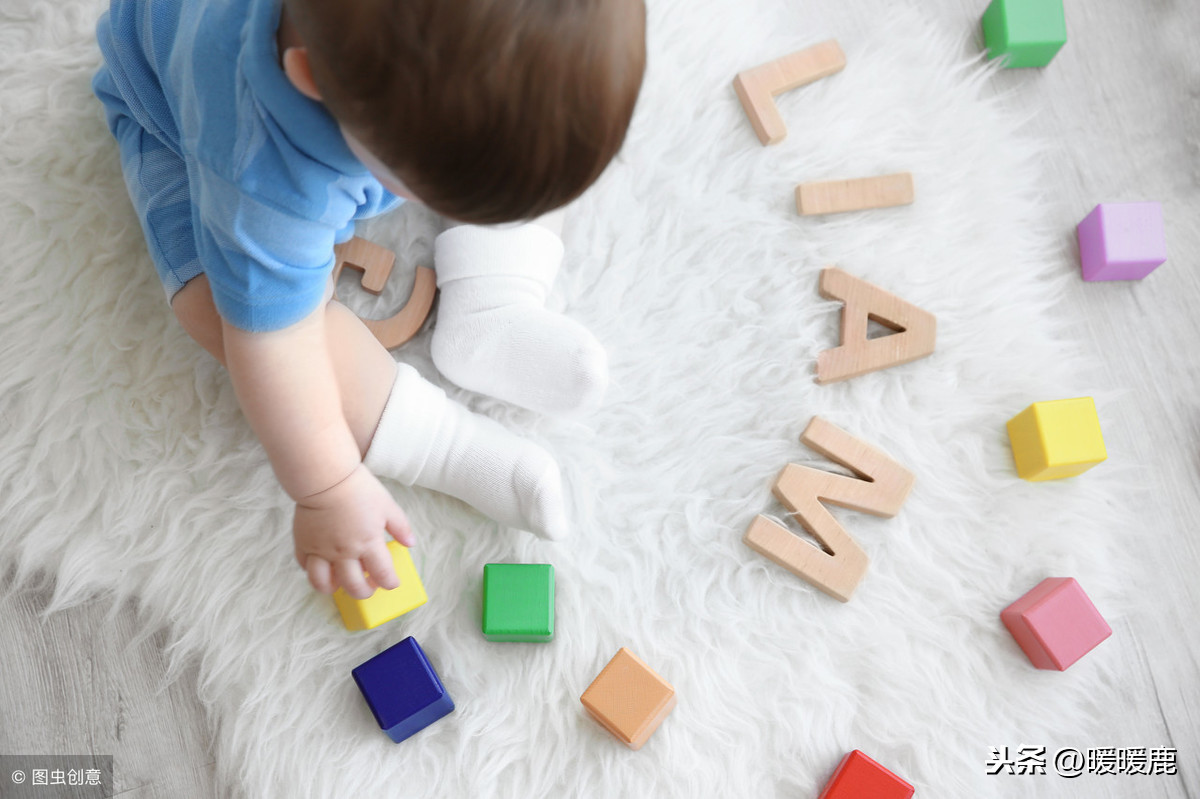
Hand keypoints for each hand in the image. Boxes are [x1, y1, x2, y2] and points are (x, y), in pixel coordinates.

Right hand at [292, 463, 414, 598]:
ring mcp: (322, 550)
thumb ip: (401, 527)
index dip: (390, 583)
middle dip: (365, 592)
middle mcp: (344, 552)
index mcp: (368, 543)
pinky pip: (306, 567)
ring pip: (324, 584)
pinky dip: (314, 571)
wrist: (326, 478)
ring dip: (335, 589)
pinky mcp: (304, 544)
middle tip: (369, 586)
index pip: (383, 574)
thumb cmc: (359, 489)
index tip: (392, 582)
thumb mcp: (388, 506)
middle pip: (354, 586)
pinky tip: (323, 566)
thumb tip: (410, 544)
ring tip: (342, 583)